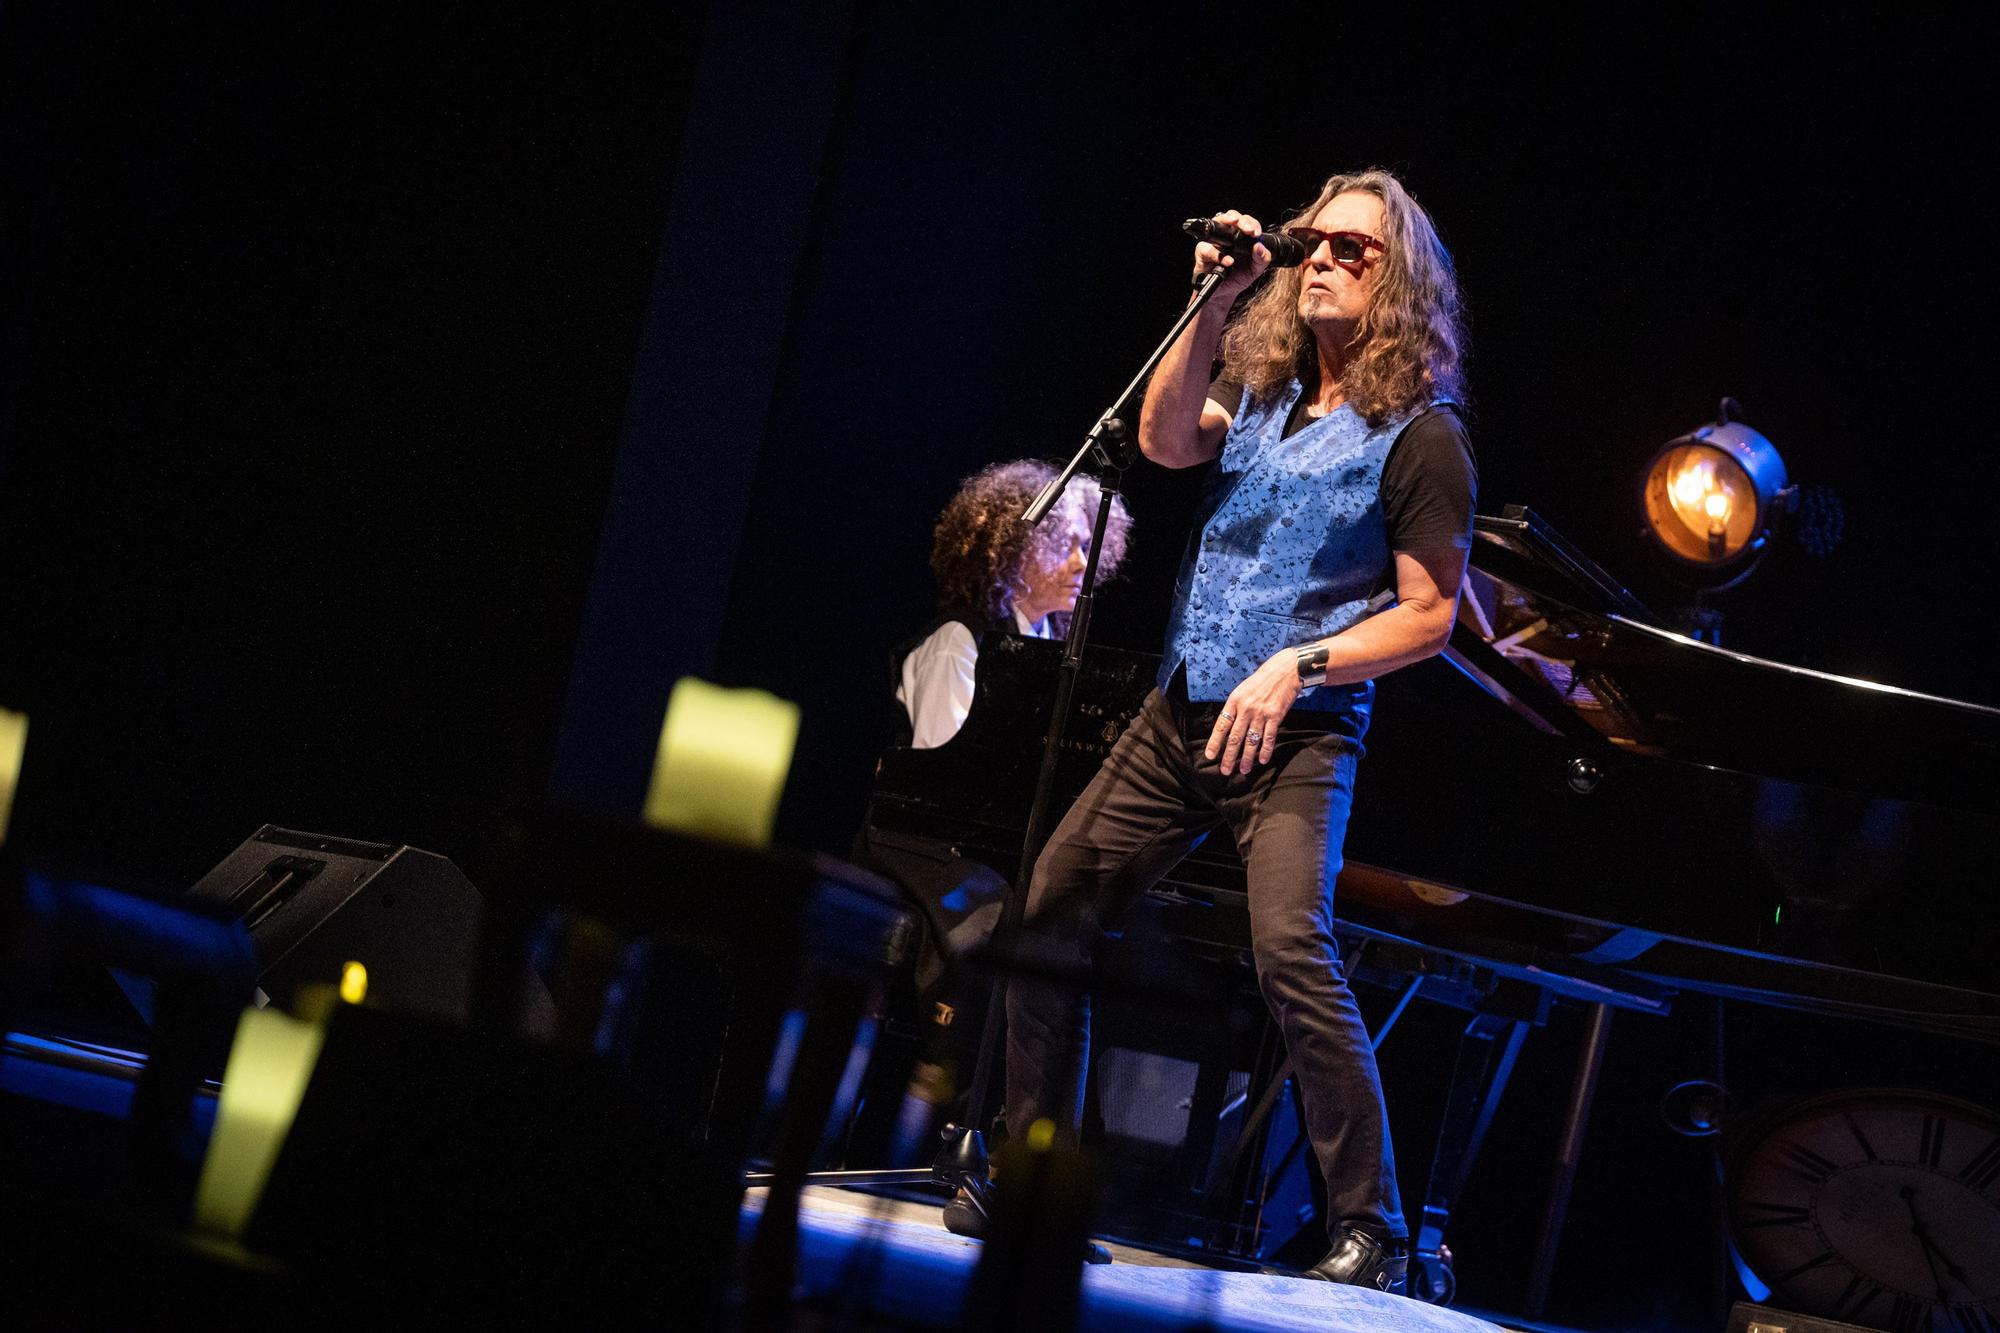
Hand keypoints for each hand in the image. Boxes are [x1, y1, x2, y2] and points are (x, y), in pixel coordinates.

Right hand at [1193, 210, 1272, 296]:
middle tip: (1250, 230)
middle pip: (1229, 217)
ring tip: (1241, 233)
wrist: (1225, 293)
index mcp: (1238, 236)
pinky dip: (1217, 254)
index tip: (1257, 233)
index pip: (1245, 222)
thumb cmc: (1238, 277)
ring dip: (1228, 225)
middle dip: (1241, 220)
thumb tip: (1260, 246)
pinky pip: (1207, 248)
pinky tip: (1228, 261)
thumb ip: (1262, 258)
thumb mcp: (1255, 269)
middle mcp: (1225, 236)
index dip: (1252, 224)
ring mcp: (1213, 243)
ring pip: (1216, 225)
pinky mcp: (1202, 254)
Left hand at [1205, 648, 1302, 775]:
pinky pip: (1268, 737)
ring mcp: (1260, 713)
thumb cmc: (1262, 681)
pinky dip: (1265, 750)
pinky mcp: (1275, 716)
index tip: (1210, 756)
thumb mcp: (1242, 690)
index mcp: (1234, 701)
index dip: (1215, 742)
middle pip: (1235, 737)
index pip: (1221, 725)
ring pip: (1251, 741)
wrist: (1284, 671)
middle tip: (1225, 770)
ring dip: (1247, 758)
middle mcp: (1245, 708)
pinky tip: (1263, 760)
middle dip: (1229, 756)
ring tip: (1243, 770)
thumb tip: (1227, 726)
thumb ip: (1235, 707)